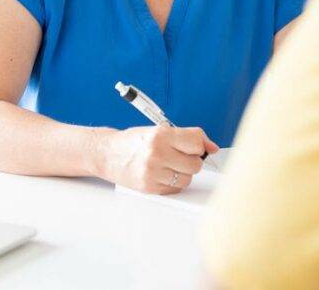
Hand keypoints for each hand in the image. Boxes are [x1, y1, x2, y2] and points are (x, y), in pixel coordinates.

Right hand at [100, 125, 219, 193]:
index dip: (199, 145)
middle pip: (195, 164)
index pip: (196, 142)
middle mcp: (157, 153)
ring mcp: (153, 172)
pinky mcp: (150, 187)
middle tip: (179, 155)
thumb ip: (187, 137)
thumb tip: (212, 147)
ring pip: (188, 179)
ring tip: (168, 165)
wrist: (107, 154)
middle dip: (191, 160)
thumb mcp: (159, 130)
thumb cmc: (133, 141)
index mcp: (161, 134)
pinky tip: (161, 173)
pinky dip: (173, 183)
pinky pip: (176, 189)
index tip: (196, 146)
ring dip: (182, 173)